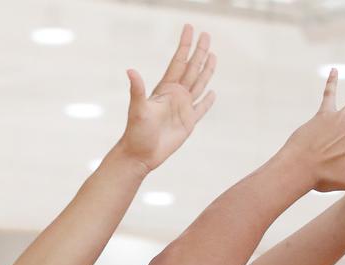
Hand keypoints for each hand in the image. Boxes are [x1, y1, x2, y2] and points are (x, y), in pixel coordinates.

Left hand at [116, 24, 216, 171]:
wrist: (140, 155)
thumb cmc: (136, 132)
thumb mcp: (138, 109)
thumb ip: (137, 89)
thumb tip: (130, 70)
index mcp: (165, 89)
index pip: (178, 61)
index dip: (185, 45)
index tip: (190, 28)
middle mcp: (175, 95)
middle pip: (191, 68)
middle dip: (199, 52)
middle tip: (206, 35)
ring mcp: (183, 108)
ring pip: (199, 84)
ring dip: (206, 71)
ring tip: (213, 56)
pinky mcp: (188, 123)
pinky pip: (201, 109)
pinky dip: (208, 101)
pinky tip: (212, 92)